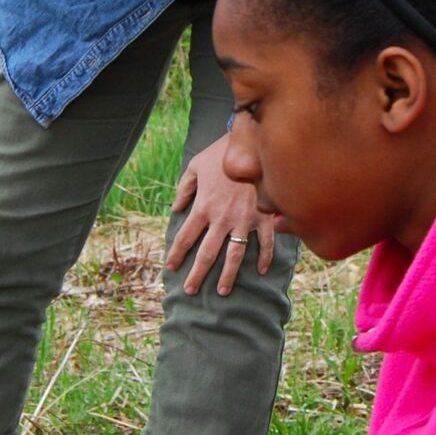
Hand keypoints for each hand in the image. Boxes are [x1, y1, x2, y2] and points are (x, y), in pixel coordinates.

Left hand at [166, 134, 276, 296]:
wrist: (252, 143)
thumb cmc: (221, 153)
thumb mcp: (195, 166)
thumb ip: (184, 189)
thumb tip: (175, 209)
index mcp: (203, 207)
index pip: (185, 237)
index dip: (177, 254)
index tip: (171, 268)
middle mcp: (222, 218)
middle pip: (206, 253)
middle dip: (197, 274)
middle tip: (190, 291)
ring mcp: (244, 220)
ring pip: (234, 255)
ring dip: (228, 275)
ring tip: (222, 291)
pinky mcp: (264, 217)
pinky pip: (265, 242)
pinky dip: (264, 257)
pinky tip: (260, 270)